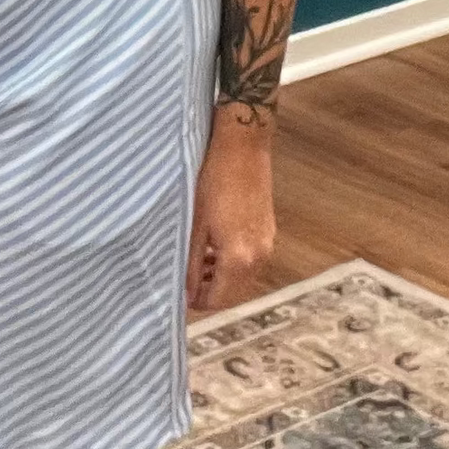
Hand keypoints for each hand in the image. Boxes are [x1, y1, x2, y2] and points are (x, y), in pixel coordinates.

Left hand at [185, 114, 276, 312]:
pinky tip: (215, 248)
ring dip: (222, 278)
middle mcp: (259, 257)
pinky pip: (251, 261)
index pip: (218, 300)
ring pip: (244, 278)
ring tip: (197, 264)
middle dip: (210, 292)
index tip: (179, 295)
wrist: (243, 146)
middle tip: (186, 281)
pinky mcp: (269, 231)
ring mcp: (267, 244)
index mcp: (239, 258)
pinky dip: (234, 263)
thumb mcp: (195, 224)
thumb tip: (185, 294)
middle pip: (234, 293)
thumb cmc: (213, 179)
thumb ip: (191, 263)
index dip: (197, 303)